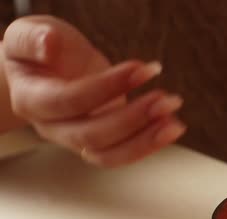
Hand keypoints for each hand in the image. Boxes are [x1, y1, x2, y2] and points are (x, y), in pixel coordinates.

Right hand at [3, 15, 185, 166]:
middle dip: (133, 119)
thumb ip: (34, 39)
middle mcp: (53, 128)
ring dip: (146, 140)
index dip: (107, 87)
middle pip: (92, 135)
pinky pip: (122, 155)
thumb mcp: (29, 34)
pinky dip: (149, 145)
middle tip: (166, 99)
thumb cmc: (39, 51)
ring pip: (109, 154)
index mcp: (31, 100)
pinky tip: (172, 126)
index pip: (70, 101)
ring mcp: (76, 140)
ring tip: (175, 120)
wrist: (44, 71)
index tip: (141, 69)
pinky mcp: (100, 143)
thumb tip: (49, 43)